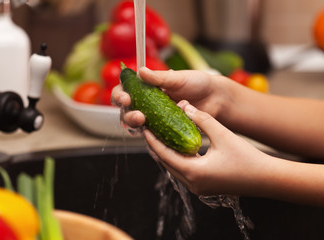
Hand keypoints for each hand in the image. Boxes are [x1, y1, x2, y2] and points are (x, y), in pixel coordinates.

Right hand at [111, 67, 234, 128]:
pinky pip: (153, 138)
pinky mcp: (165, 132)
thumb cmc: (198, 84)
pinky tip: (157, 134)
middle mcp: (147, 104)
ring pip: (137, 127)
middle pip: (126, 112)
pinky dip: (153, 136)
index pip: (125, 91)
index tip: (125, 97)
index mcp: (146, 88)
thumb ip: (160, 77)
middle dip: (127, 115)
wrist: (216, 99)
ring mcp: (155, 119)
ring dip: (136, 126)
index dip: (120, 95)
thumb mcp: (179, 78)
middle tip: (137, 115)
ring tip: (144, 121)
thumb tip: (141, 71)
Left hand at [143, 101, 270, 196]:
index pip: (164, 154)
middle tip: (151, 129)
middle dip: (157, 146)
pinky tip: (178, 147)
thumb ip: (201, 119)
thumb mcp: (222, 134)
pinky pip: (185, 172)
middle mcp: (192, 183)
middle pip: (166, 162)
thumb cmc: (247, 158)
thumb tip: (184, 106)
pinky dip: (179, 159)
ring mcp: (199, 188)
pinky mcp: (205, 187)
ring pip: (175, 168)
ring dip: (167, 153)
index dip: (153, 140)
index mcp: (194, 172)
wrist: (267, 179)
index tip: (145, 127)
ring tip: (162, 136)